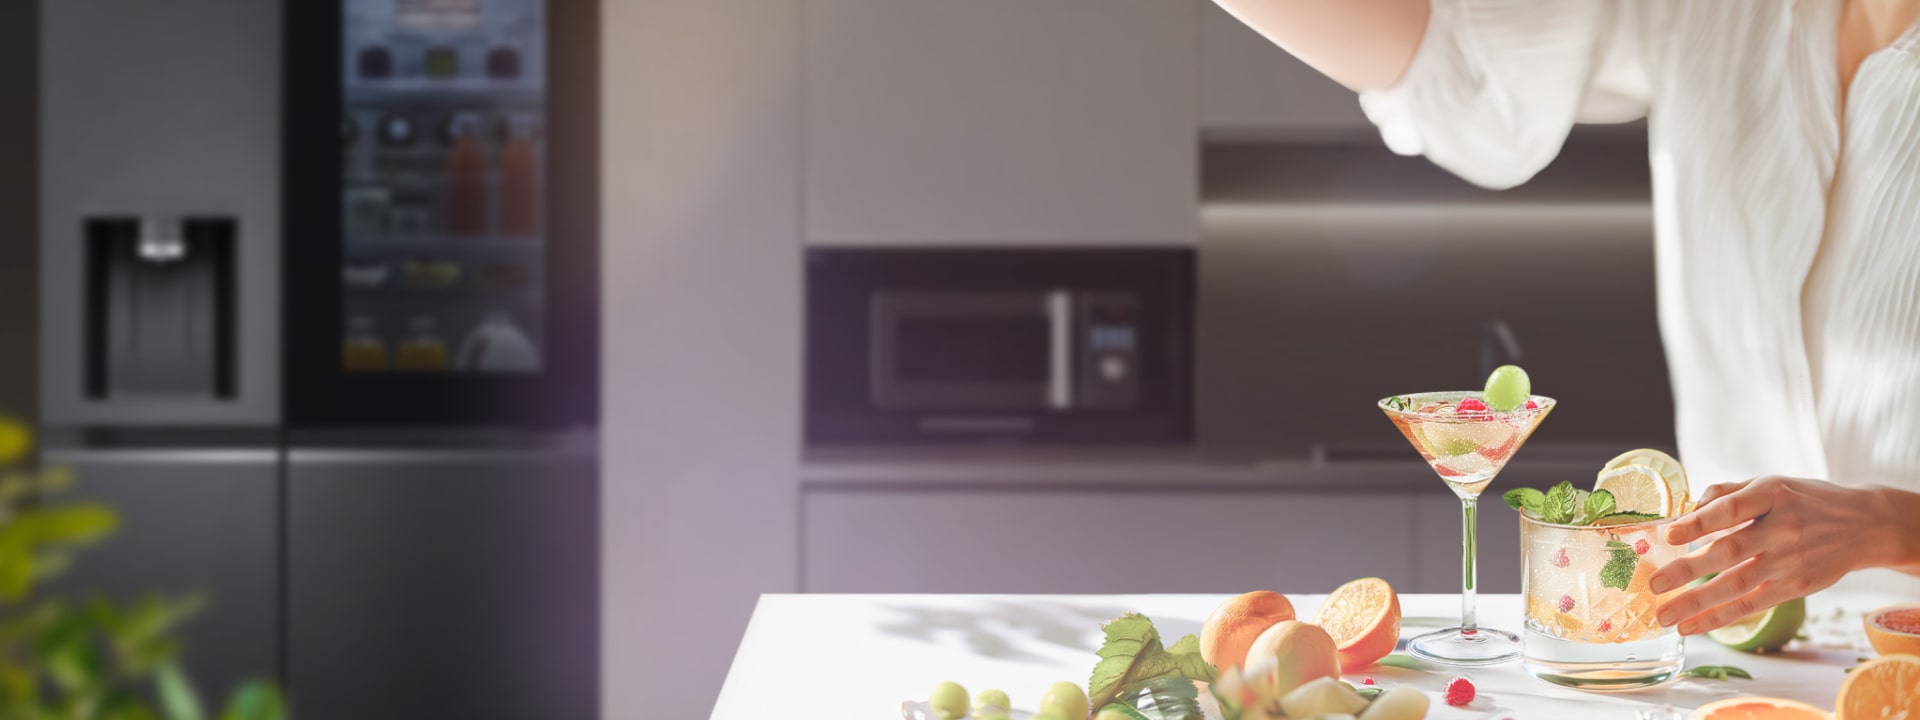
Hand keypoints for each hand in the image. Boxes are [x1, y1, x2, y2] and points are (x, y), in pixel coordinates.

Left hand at [1647, 476, 1907, 635]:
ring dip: (1697, 602)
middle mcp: (1783, 528)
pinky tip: (1692, 625)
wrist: (1864, 525)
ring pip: (1738, 584)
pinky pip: (1753, 605)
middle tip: (1654, 583)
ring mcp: (1790, 560)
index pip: (1732, 509)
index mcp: (1773, 495)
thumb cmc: (1805, 501)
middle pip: (1730, 551)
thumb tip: (1688, 510)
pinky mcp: (1796, 587)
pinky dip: (1720, 617)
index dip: (1700, 522)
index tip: (1670, 535)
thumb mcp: (1771, 483)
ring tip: (1664, 615)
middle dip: (1688, 569)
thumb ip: (1728, 492)